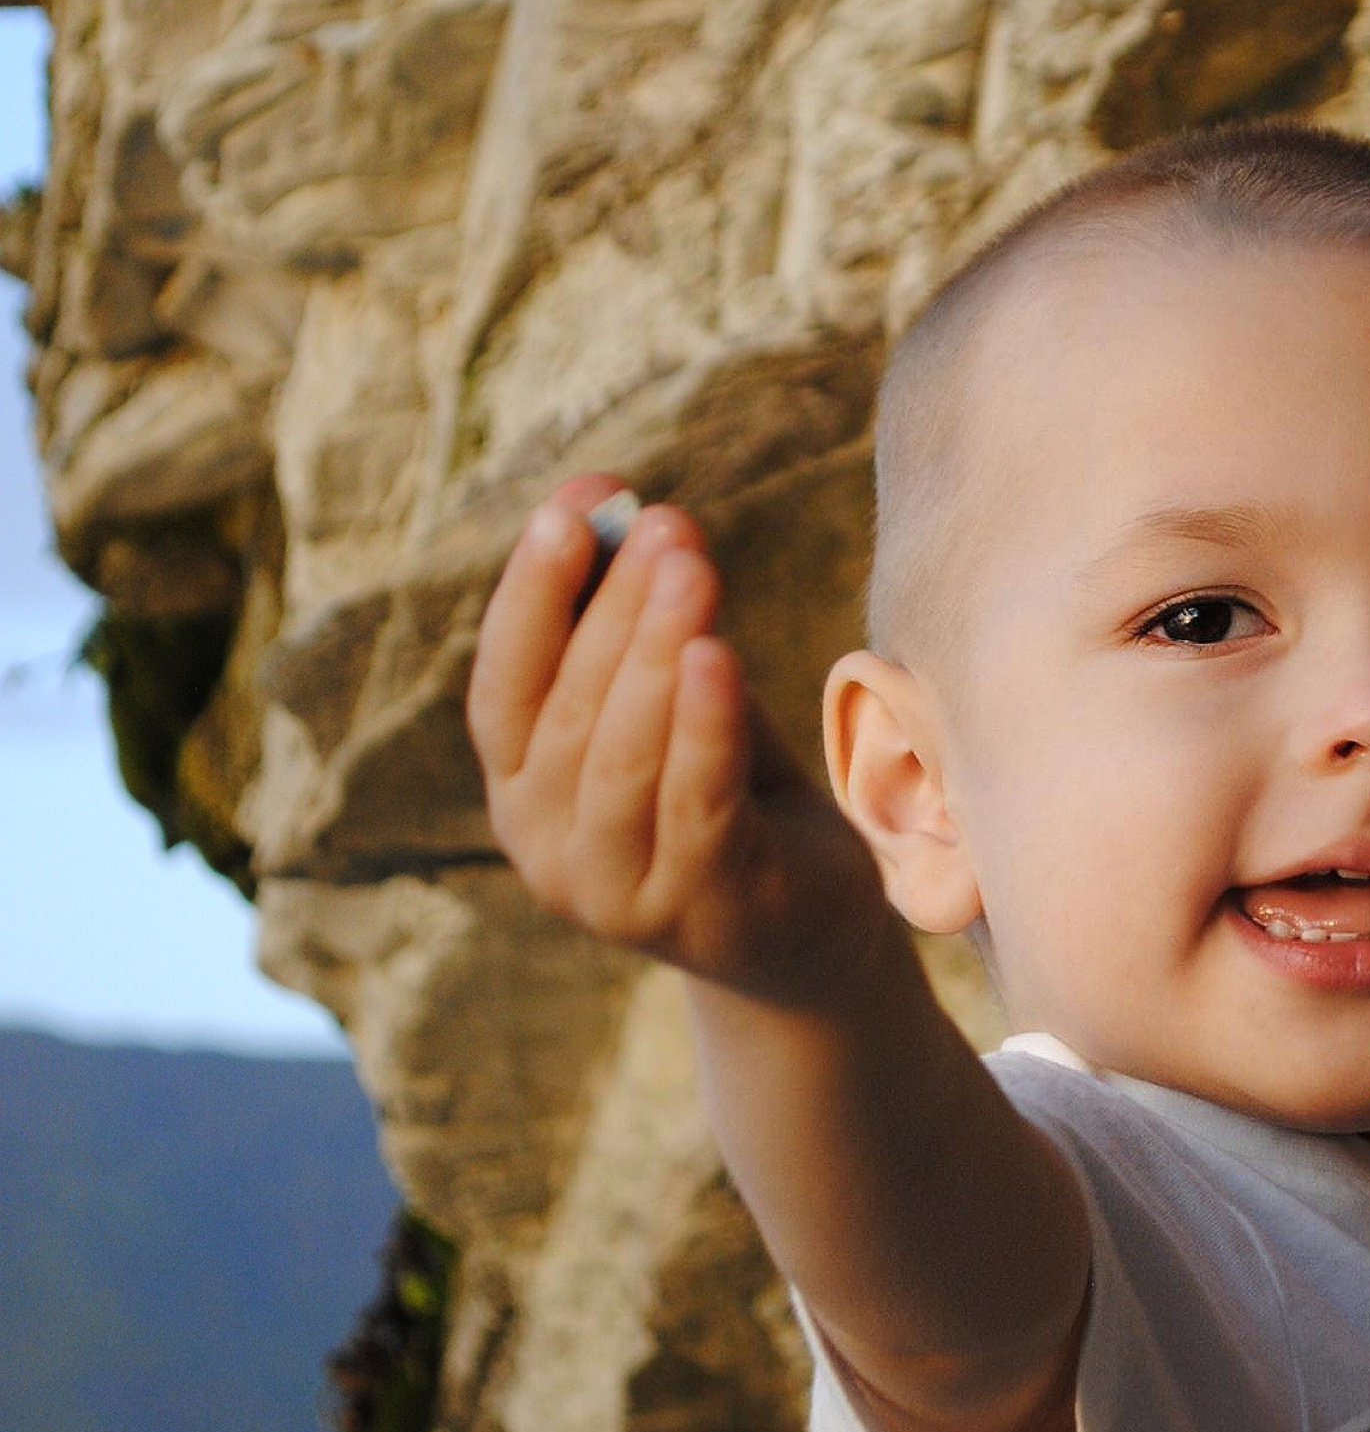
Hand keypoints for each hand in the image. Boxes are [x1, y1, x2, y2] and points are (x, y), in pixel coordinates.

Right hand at [467, 474, 879, 1004]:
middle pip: (568, 709)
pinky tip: (719, 657)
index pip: (501, 681)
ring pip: (621, 758)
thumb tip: (627, 510)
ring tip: (691, 569)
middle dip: (615, 605)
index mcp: (520, 786)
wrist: (806, 930)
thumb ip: (644, 628)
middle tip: (666, 523)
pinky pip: (696, 806)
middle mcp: (545, 847)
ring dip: (654, 653)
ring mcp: (615, 893)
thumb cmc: (729, 792)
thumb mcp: (675, 703)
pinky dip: (702, 729)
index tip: (577, 502)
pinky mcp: (700, 914)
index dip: (531, 590)